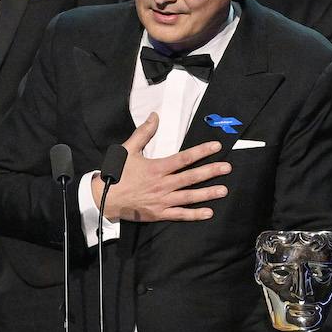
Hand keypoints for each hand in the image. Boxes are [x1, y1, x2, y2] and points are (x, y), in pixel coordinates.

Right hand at [100, 114, 229, 222]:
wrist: (104, 198)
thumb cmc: (116, 173)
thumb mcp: (127, 149)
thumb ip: (143, 133)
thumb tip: (154, 116)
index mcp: (157, 168)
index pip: (184, 158)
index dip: (201, 152)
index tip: (216, 147)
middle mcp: (163, 184)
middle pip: (191, 177)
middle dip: (211, 172)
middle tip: (227, 168)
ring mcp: (162, 200)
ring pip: (189, 196)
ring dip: (207, 193)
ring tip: (223, 190)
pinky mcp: (159, 213)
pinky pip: (180, 214)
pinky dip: (194, 214)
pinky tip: (208, 212)